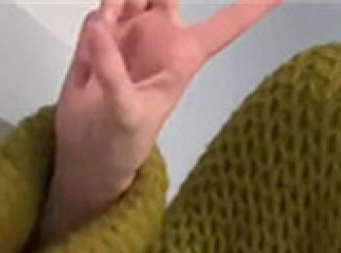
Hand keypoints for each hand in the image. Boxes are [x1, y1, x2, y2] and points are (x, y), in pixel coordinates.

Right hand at [53, 0, 283, 202]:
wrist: (87, 150)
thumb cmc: (123, 143)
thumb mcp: (126, 114)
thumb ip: (112, 71)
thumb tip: (100, 24)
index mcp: (183, 56)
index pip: (226, 25)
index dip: (253, 6)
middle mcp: (160, 35)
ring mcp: (131, 29)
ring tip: (113, 14)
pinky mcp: (101, 31)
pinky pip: (103, 6)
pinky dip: (102, 8)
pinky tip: (101, 24)